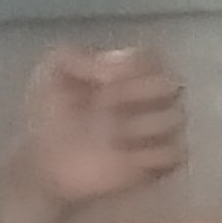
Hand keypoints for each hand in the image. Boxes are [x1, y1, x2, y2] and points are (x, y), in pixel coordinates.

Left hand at [11, 44, 189, 216]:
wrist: (45, 162)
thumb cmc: (52, 113)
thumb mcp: (54, 72)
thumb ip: (80, 58)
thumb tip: (115, 72)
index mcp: (129, 69)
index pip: (151, 58)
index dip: (130, 69)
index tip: (103, 84)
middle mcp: (152, 96)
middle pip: (171, 85)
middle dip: (137, 96)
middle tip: (105, 108)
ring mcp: (159, 131)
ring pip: (175, 119)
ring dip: (140, 127)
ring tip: (109, 137)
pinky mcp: (159, 164)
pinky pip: (176, 154)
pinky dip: (150, 156)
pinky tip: (122, 158)